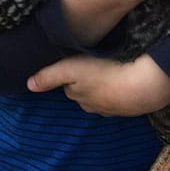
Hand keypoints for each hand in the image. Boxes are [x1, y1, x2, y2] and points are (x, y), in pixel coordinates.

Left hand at [27, 54, 169, 116]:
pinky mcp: (132, 105)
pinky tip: (126, 78)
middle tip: (93, 64)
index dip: (71, 74)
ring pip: (104, 95)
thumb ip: (49, 76)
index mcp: (79, 98)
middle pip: (86, 92)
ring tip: (110, 70)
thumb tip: (29, 85)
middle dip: (87, 81)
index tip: (77, 62)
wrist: (141, 87)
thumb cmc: (103, 74)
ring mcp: (114, 108)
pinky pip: (122, 96)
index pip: (70, 86)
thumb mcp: (71, 70)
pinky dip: (121, 89)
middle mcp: (94, 107)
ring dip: (105, 85)